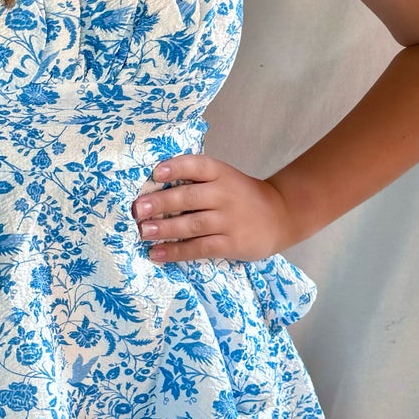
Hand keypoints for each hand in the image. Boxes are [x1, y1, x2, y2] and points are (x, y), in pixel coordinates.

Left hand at [130, 153, 299, 264]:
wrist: (281, 215)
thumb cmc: (242, 196)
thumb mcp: (224, 178)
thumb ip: (196, 181)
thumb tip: (153, 190)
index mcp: (221, 173)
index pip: (197, 165)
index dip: (176, 167)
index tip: (156, 173)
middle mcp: (224, 194)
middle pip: (189, 197)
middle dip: (161, 203)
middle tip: (138, 209)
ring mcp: (229, 220)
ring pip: (192, 224)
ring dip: (165, 229)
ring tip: (143, 231)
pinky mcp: (231, 243)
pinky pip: (199, 247)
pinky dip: (177, 251)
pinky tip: (157, 253)